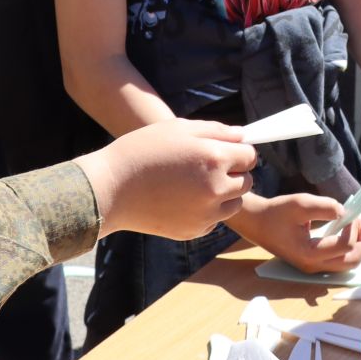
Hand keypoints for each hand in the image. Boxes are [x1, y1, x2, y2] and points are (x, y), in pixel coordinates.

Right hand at [77, 120, 256, 240]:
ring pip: (234, 204)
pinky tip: (183, 200)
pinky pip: (214, 220)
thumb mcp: (179, 128)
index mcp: (214, 158)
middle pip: (248, 181)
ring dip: (224, 194)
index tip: (226, 151)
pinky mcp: (193, 231)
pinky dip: (206, 211)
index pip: (251, 156)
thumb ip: (217, 130)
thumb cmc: (142, 151)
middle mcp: (215, 188)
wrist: (109, 188)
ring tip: (196, 184)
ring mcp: (205, 214)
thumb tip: (243, 136)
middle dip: (235, 173)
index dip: (240, 152)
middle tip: (209, 167)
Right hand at [232, 192, 360, 272]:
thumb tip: (344, 212)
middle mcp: (313, 265)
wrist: (257, 223)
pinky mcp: (312, 262)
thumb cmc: (276, 213)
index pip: (344, 246)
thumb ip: (324, 207)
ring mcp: (312, 266)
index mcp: (309, 254)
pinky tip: (350, 232)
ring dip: (359, 247)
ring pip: (346, 265)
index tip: (352, 213)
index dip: (353, 229)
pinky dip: (349, 249)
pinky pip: (338, 261)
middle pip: (350, 262)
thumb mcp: (299, 203)